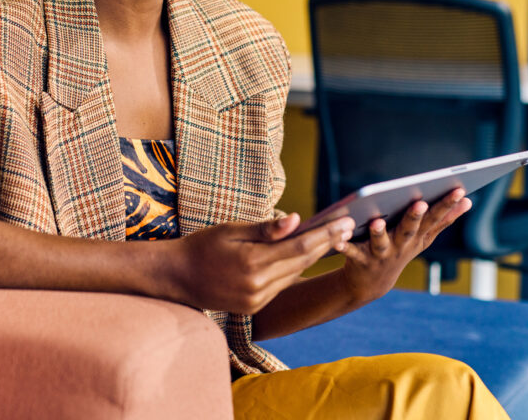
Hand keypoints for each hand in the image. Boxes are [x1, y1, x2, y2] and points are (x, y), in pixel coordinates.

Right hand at [167, 213, 354, 314]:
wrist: (178, 277)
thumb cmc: (203, 246)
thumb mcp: (231, 229)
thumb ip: (266, 229)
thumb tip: (297, 219)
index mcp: (253, 262)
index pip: (299, 246)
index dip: (325, 233)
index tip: (345, 221)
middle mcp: (258, 285)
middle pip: (303, 261)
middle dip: (327, 243)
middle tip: (349, 226)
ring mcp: (257, 299)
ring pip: (295, 274)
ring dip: (315, 255)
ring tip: (334, 237)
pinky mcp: (255, 307)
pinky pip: (282, 285)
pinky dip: (295, 268)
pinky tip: (306, 255)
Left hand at [340, 189, 471, 303]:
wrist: (372, 283)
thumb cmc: (400, 250)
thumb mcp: (423, 237)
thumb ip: (443, 219)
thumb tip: (468, 200)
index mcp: (418, 237)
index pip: (435, 219)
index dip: (447, 206)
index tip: (460, 191)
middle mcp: (402, 246)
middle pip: (409, 230)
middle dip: (415, 217)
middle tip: (420, 203)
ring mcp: (381, 255)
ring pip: (380, 243)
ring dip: (379, 233)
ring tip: (376, 221)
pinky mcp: (360, 260)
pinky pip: (351, 251)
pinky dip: (344, 245)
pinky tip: (338, 238)